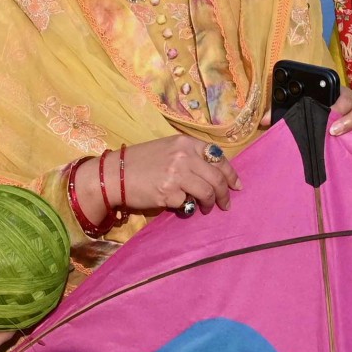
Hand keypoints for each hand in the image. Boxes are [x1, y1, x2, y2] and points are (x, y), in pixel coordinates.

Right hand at [122, 136, 239, 215]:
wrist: (114, 174)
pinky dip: (188, 206)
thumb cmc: (139, 162)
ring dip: (210, 204)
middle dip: (225, 193)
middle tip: (226, 204)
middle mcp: (184, 156)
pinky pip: (187, 203)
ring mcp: (177, 175)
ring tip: (206, 209)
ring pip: (207, 192)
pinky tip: (181, 205)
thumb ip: (189, 156)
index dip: (230, 173)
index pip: (218, 156)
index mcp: (185, 142)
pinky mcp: (169, 193)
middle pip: (217, 177)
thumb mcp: (167, 149)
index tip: (236, 185)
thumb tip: (212, 173)